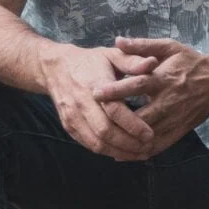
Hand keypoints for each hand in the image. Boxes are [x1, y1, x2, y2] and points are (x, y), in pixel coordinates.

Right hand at [39, 41, 163, 160]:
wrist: (55, 68)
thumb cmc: (91, 61)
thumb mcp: (112, 55)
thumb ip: (133, 61)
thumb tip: (153, 62)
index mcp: (94, 84)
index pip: (113, 109)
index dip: (132, 124)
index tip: (150, 134)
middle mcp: (81, 102)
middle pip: (105, 131)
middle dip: (129, 143)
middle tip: (149, 148)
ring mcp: (72, 116)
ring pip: (96, 142)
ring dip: (120, 152)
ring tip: (140, 154)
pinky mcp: (69, 126)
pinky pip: (89, 144)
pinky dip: (107, 152)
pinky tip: (124, 153)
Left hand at [92, 36, 208, 156]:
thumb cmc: (190, 62)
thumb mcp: (170, 47)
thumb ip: (143, 45)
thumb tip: (118, 40)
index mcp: (164, 79)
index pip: (138, 84)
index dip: (117, 89)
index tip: (95, 92)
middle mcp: (169, 101)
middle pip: (141, 116)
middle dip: (118, 121)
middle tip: (94, 123)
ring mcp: (174, 119)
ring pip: (148, 135)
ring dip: (125, 141)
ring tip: (102, 141)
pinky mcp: (179, 131)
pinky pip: (158, 146)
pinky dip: (139, 153)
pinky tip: (122, 154)